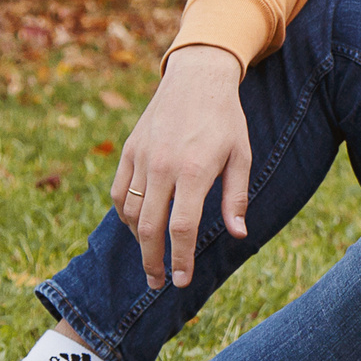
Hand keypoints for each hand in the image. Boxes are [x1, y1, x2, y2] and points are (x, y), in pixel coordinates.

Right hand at [109, 44, 249, 289]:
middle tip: (159, 283)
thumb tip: (237, 235)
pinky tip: (137, 227)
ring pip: (130, 213)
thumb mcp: (241, 155)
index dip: (181, 258)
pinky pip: (118, 193)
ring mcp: (141, 158)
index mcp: (194, 170)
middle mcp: (163, 166)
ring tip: (151, 257)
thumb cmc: (225, 119)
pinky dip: (124, 215)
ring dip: (138, 241)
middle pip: (150, 228)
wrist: (197, 77)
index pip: (182, 227)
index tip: (182, 280)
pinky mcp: (128, 151)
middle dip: (153, 261)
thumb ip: (236, 198)